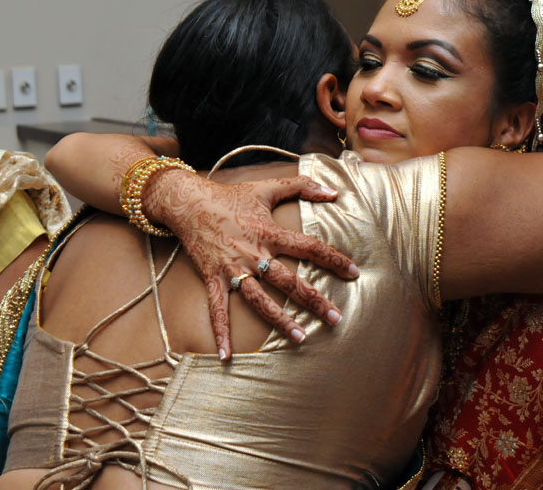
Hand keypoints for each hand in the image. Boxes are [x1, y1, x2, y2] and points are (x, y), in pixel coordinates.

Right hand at [145, 171, 358, 359]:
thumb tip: (334, 192)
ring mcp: (232, 268)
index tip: (354, 272)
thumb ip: (302, 186)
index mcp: (269, 232)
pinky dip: (221, 333)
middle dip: (313, 300)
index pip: (309, 247)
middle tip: (335, 318)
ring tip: (301, 338)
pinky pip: (217, 309)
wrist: (188, 202)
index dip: (333, 259)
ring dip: (280, 320)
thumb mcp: (267, 187)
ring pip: (260, 300)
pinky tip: (226, 356)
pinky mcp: (213, 278)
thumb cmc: (230, 196)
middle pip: (288, 281)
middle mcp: (253, 253)